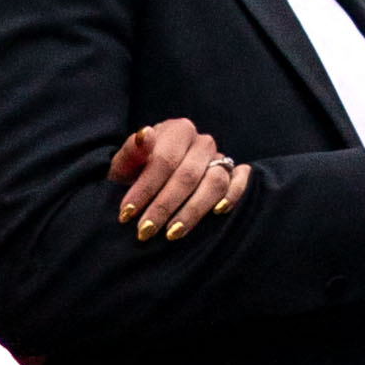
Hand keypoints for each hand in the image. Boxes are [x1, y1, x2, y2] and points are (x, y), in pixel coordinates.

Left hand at [107, 119, 249, 241]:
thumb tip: (144, 135)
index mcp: (178, 130)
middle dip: (164, 206)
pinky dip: (233, 195)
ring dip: (193, 210)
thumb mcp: (125, 164)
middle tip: (145, 230)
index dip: (145, 188)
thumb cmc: (136, 172)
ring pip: (214, 182)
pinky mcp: (233, 174)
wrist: (152, 178)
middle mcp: (202, 142)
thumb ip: (131, 152)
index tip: (127, 213)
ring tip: (172, 233)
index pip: (164, 160)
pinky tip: (217, 213)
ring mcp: (220, 158)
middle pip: (188, 175)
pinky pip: (239, 183)